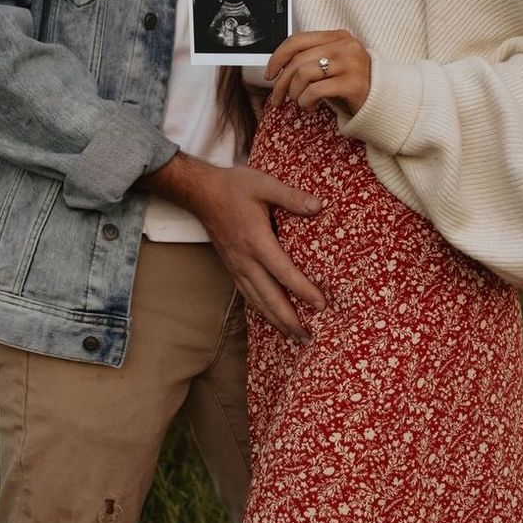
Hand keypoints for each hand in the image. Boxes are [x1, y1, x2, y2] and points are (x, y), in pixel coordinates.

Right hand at [137, 153, 325, 343]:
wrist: (200, 193)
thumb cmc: (233, 187)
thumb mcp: (264, 184)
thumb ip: (291, 196)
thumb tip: (318, 206)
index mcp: (257, 241)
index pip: (284, 273)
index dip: (304, 291)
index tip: (322, 305)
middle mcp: (246, 260)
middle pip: (270, 298)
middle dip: (290, 321)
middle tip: (309, 338)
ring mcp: (236, 266)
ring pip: (257, 301)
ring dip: (276, 321)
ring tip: (295, 336)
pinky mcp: (231, 268)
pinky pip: (248, 295)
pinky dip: (262, 311)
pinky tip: (272, 318)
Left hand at [265, 30, 370, 114]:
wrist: (381, 102)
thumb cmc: (350, 85)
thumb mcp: (331, 66)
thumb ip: (310, 60)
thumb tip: (277, 68)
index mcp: (338, 36)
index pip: (298, 40)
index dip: (278, 57)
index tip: (269, 74)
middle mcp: (345, 46)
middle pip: (298, 60)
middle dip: (281, 83)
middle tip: (277, 99)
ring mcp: (351, 64)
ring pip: (304, 74)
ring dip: (294, 94)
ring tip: (299, 103)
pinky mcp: (353, 84)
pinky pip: (315, 91)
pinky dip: (305, 101)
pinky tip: (309, 107)